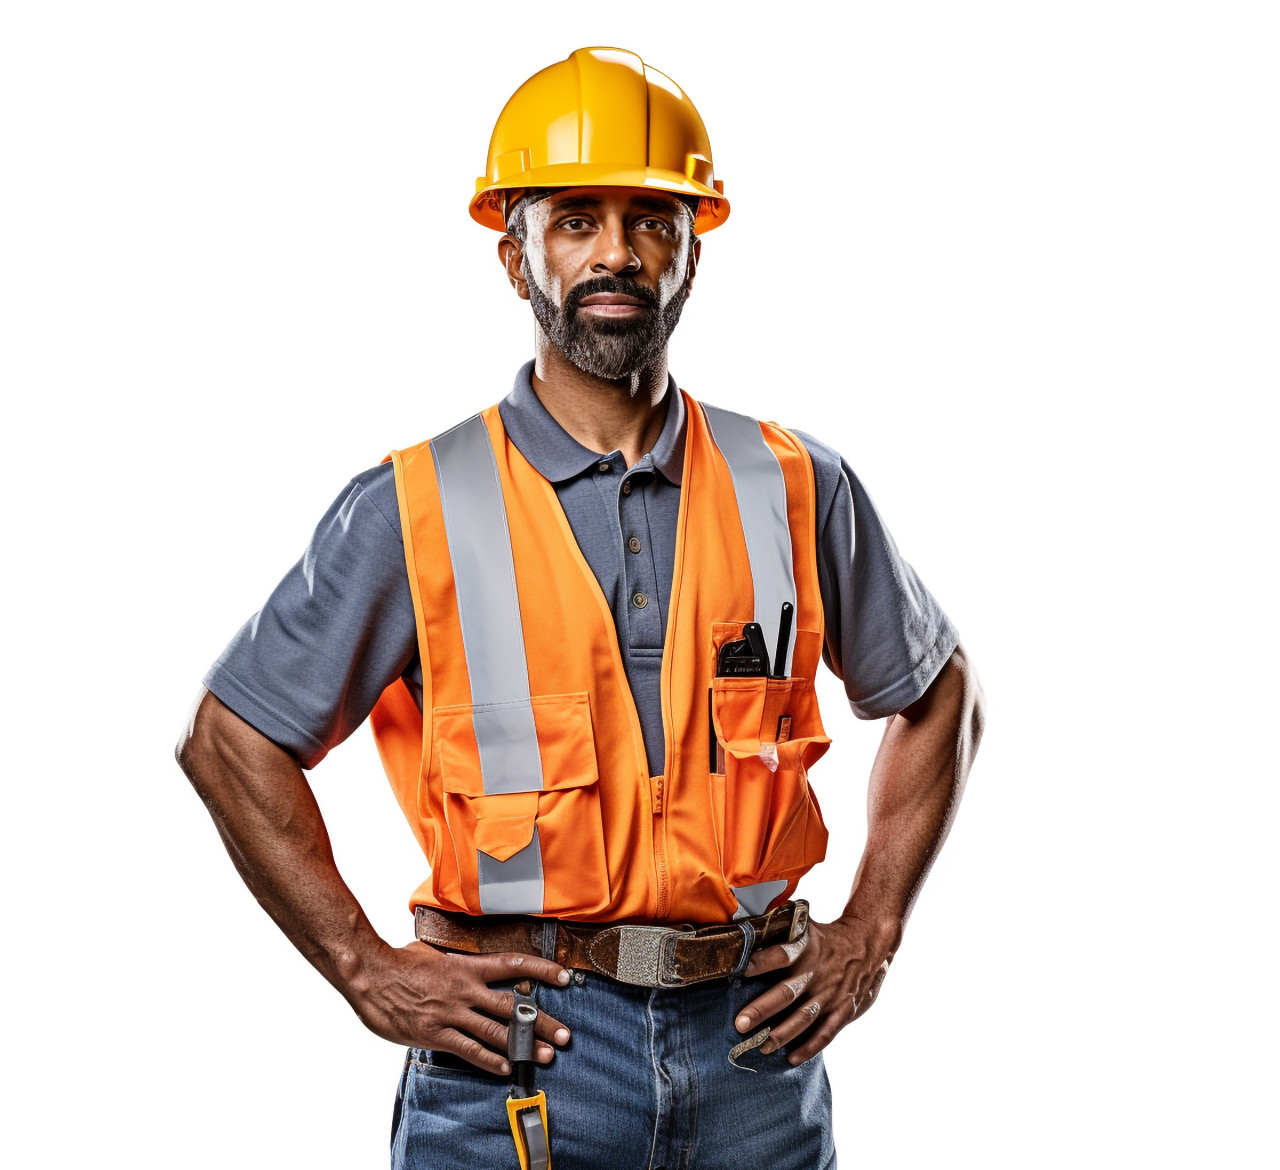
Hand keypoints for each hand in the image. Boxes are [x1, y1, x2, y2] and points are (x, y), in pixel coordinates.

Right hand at [344, 941, 572, 1074]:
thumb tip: (475, 964)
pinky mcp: (436, 1034)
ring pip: (496, 1032)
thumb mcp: (436, 953)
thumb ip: (459, 963)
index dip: (542, 970)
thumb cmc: (401, 962)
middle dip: (542, 1022)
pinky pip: (468, 1049)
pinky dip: (488, 1060)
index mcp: (467, 967)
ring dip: (523, 1046)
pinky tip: (505, 1068)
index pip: (513, 965)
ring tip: (545, 1056)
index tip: (564, 977)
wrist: (371, 975)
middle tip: (565, 1035)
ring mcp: (452, 1013)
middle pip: (512, 1007)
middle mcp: (465, 990)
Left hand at [733, 915, 900, 1064]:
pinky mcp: (844, 1010)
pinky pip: (826, 1032)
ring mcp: (830, 994)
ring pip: (804, 1017)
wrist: (868, 944)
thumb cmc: (826, 937)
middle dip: (763, 1009)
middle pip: (787, 993)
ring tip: (762, 1047)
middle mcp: (816, 973)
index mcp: (806, 948)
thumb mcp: (805, 926)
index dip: (762, 962)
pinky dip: (810, 1047)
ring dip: (782, 1034)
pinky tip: (792, 1059)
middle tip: (741, 1024)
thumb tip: (740, 925)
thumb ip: (777, 931)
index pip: (782, 954)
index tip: (739, 970)